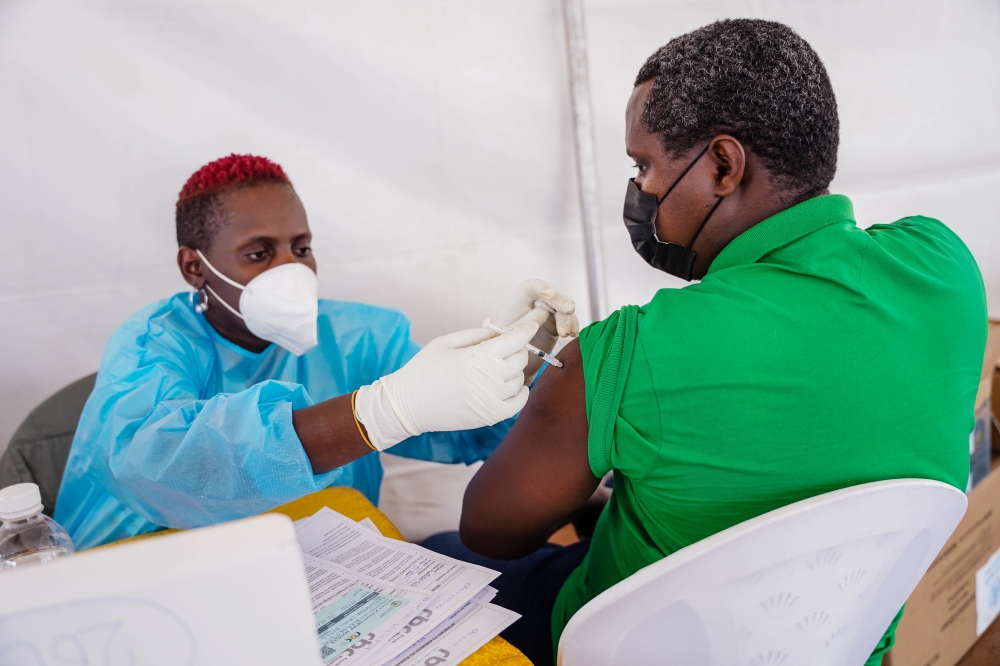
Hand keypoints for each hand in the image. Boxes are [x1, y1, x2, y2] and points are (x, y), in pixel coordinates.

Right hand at [354, 322, 538, 449]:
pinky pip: (519, 403)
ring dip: (515, 371)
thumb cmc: (424, 369)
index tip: (536, 321)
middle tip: (506, 348)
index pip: (516, 339)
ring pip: (521, 379)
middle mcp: (488, 378)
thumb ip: (477, 334)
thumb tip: (501, 331)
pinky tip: (513, 385)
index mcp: (477, 356)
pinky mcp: (490, 416)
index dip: (528, 328)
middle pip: (521, 358)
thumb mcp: (446, 342)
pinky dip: (521, 392)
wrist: (407, 405)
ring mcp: (491, 399)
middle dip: (517, 350)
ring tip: (499, 367)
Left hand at [492, 279, 579, 377]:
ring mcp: (549, 312)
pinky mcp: (557, 324)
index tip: (549, 294)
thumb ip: (523, 323)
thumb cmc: (503, 342)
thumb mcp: (507, 334)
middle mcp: (536, 303)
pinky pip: (568, 321)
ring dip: (567, 318)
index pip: (530, 288)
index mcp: (519, 301)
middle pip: (552, 296)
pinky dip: (572, 326)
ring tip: (565, 333)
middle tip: (567, 309)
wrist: (510, 358)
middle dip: (561, 301)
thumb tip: (544, 312)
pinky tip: (572, 334)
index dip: (541, 287)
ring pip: (563, 308)